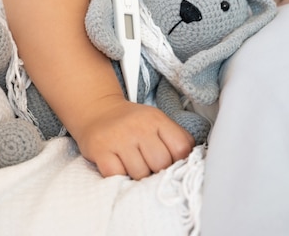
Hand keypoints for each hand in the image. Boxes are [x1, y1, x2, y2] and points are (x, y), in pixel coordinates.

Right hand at [73, 98, 194, 179]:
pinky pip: (117, 175)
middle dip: (157, 171)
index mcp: (157, 119)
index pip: (181, 149)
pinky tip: (118, 166)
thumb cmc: (132, 123)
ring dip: (138, 176)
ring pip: (140, 173)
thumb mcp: (157, 122)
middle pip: (161, 164)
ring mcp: (119, 138)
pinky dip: (119, 176)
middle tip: (149, 166)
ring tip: (133, 166)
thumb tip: (190, 165)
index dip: (178, 162)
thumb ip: (175, 139)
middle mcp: (139, 127)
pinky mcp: (100, 149)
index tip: (169, 163)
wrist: (98, 111)